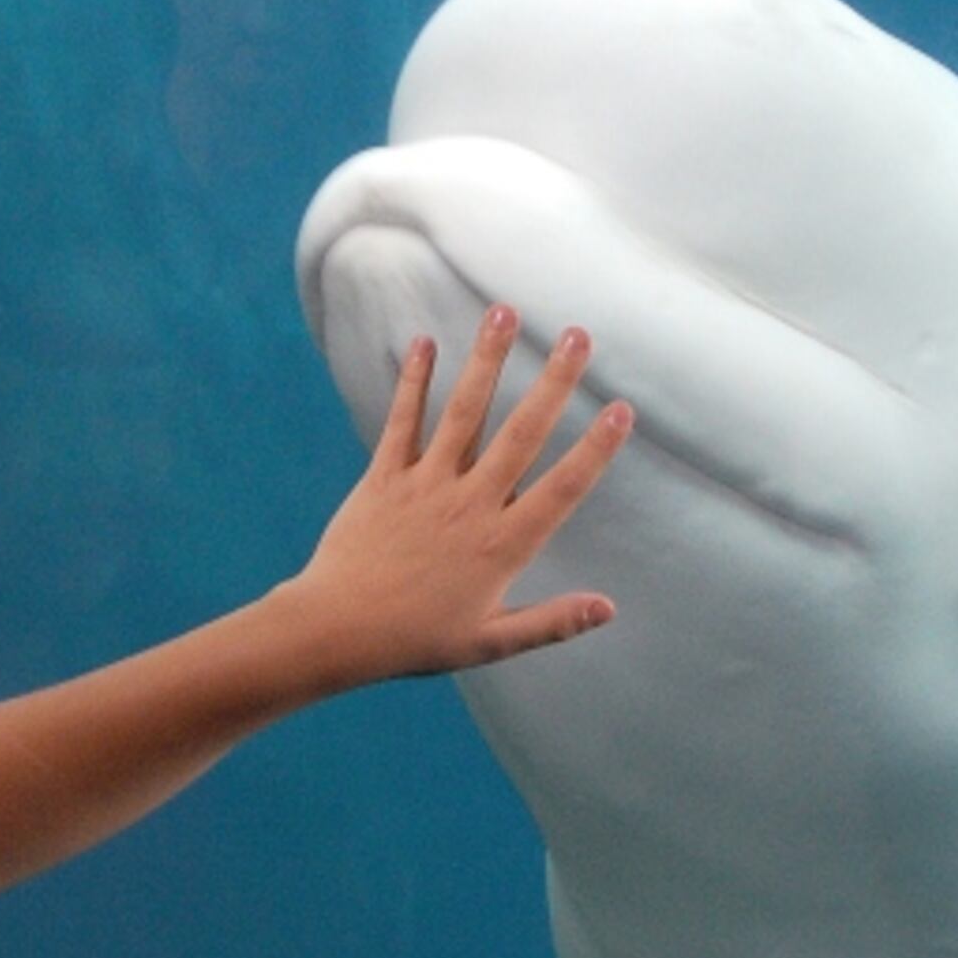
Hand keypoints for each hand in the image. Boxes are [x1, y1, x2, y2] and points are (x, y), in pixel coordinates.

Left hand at [280, 304, 631, 685]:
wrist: (336, 629)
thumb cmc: (416, 641)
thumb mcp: (491, 643)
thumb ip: (552, 621)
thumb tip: (608, 609)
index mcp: (502, 545)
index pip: (562, 488)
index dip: (595, 449)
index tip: (620, 409)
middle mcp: (470, 505)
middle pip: (521, 433)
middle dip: (554, 382)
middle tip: (579, 336)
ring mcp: (426, 486)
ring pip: (463, 413)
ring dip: (487, 360)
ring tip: (505, 313)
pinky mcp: (384, 478)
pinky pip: (402, 422)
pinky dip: (413, 382)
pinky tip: (425, 343)